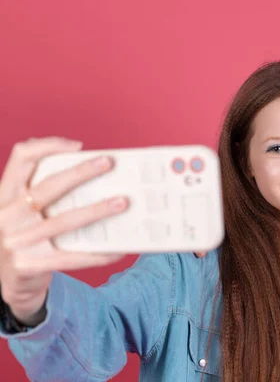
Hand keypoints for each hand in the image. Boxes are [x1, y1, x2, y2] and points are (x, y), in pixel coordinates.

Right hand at [0, 137, 127, 325]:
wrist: (6, 279)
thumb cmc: (23, 234)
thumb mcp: (19, 208)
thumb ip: (38, 186)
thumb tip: (82, 162)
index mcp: (4, 195)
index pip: (20, 159)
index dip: (47, 146)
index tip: (77, 146)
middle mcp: (6, 215)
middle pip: (47, 187)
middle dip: (80, 173)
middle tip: (108, 163)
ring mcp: (16, 242)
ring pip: (63, 221)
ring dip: (96, 210)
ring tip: (122, 202)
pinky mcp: (29, 265)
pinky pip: (71, 258)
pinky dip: (97, 253)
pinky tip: (118, 249)